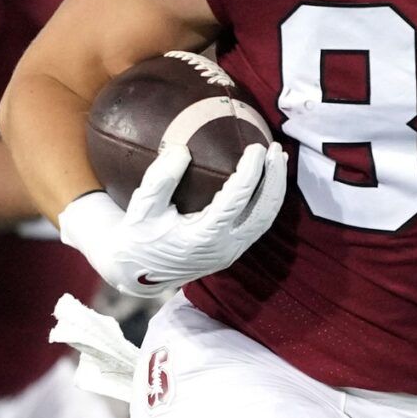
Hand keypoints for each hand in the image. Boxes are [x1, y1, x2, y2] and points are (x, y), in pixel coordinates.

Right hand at [58, 142, 287, 296]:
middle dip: (275, 178)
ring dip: (276, 188)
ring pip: (266, 219)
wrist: (137, 271)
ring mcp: (232, 251)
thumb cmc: (139, 234)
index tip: (256, 146)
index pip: (237, 200)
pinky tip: (267, 177)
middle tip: (275, 148)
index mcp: (203, 238)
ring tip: (278, 158)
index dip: (251, 171)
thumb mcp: (141, 207)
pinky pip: (258, 222)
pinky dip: (267, 198)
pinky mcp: (234, 249)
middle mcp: (224, 248)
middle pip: (263, 211)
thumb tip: (182, 149)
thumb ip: (160, 179)